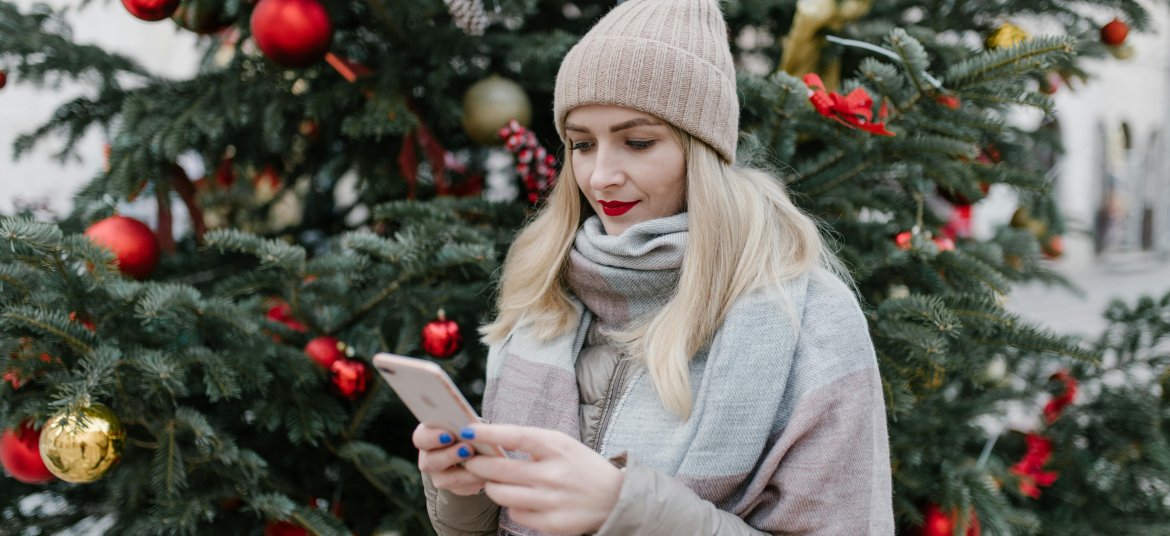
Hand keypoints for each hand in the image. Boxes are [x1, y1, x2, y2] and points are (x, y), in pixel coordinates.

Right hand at [412, 423, 485, 495]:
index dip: (432, 438)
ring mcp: (438, 475)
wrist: (476, 446)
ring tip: (479, 463)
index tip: (449, 435)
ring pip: (444, 479)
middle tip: (467, 449)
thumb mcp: (464, 422)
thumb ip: (462, 423)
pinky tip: (485, 473)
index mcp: (426, 436)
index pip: (420, 438)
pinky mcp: (454, 487)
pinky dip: (474, 480)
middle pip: (430, 461)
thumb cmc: (467, 430)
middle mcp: (428, 458)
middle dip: (450, 455)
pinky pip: (462, 488)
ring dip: (462, 472)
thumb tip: (470, 427)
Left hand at [459, 423, 623, 533]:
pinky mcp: (551, 523)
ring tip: (495, 482)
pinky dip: (513, 506)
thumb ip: (531, 442)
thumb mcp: (562, 445)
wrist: (615, 498)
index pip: (516, 436)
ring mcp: (551, 500)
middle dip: (477, 464)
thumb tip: (490, 440)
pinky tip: (522, 499)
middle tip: (469, 461)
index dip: (489, 433)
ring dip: (491, 487)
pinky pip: (515, 514)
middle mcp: (553, 474)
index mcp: (557, 447)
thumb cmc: (582, 466)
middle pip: (500, 469)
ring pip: (501, 495)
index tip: (468, 431)